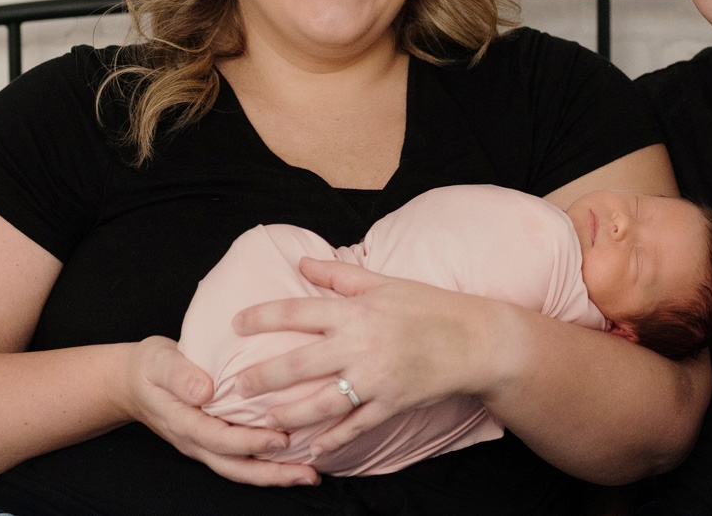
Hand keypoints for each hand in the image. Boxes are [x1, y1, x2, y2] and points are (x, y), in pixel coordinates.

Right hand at [114, 336, 318, 486]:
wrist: (133, 383)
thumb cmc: (150, 368)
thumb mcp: (158, 362)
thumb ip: (179, 375)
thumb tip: (204, 390)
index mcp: (184, 422)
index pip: (219, 439)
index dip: (250, 443)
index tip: (280, 440)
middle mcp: (197, 441)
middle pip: (236, 466)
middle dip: (272, 474)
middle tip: (308, 473)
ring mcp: (206, 445)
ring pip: (242, 469)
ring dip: (275, 476)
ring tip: (310, 476)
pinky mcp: (215, 441)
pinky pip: (243, 460)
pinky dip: (269, 465)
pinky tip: (297, 460)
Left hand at [227, 258, 517, 454]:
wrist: (476, 340)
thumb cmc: (430, 307)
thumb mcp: (385, 283)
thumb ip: (340, 276)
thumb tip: (302, 262)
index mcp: (356, 311)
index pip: (296, 312)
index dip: (261, 317)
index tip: (236, 324)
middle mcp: (360, 346)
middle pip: (299, 364)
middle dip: (263, 377)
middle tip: (239, 386)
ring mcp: (376, 379)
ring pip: (322, 402)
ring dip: (291, 414)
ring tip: (268, 421)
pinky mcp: (392, 403)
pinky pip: (356, 426)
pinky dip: (334, 440)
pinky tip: (314, 449)